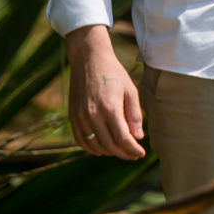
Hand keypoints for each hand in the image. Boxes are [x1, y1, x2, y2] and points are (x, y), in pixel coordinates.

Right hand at [65, 25, 146, 160]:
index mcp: (110, 108)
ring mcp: (80, 116)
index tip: (141, 154)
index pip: (122, 139)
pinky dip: (91, 148)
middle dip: (123, 153)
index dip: (132, 150)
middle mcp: (93, 115)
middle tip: (133, 154)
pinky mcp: (72, 116)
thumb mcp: (130, 90)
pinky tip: (101, 149)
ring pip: (95, 146)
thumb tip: (137, 137)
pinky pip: (81, 140)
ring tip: (120, 151)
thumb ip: (134, 115)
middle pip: (109, 145)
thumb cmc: (113, 73)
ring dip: (109, 152)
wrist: (89, 58)